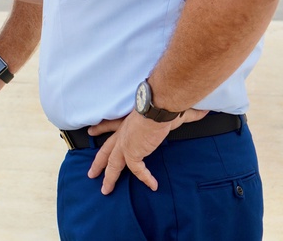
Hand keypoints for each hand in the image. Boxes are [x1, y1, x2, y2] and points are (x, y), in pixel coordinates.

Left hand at [87, 108, 208, 193]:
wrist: (159, 107)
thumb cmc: (165, 104)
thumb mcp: (171, 110)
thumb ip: (185, 114)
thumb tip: (203, 112)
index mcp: (128, 121)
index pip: (110, 124)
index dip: (101, 128)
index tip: (91, 131)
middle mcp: (123, 132)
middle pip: (106, 150)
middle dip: (98, 162)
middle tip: (91, 173)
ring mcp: (125, 143)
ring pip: (113, 164)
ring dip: (109, 177)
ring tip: (105, 189)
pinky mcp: (132, 152)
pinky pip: (136, 170)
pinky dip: (144, 178)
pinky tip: (152, 185)